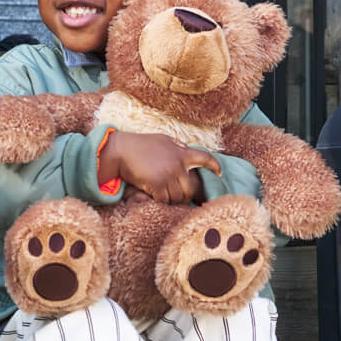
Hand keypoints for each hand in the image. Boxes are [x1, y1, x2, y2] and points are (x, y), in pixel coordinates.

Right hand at [100, 131, 219, 203]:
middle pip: (190, 188)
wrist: (121, 151)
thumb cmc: (140, 144)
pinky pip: (164, 200)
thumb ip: (176, 145)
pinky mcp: (156, 185)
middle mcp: (177, 165)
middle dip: (185, 195)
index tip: (220, 173)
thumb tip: (186, 147)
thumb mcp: (162, 139)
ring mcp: (168, 175)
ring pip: (178, 197)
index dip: (214, 166)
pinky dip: (160, 201)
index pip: (205, 158)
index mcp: (181, 153)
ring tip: (164, 195)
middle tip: (178, 197)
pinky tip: (154, 196)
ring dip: (171, 199)